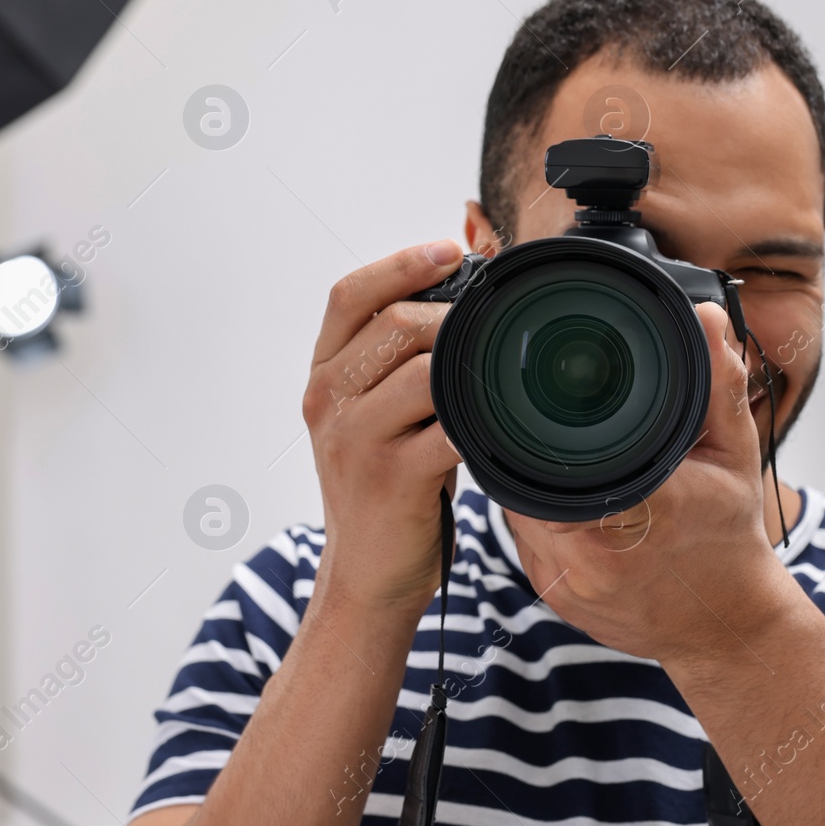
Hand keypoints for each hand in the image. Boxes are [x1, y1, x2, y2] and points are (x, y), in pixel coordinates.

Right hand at [302, 240, 466, 617]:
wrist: (364, 576)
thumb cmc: (382, 487)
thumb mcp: (371, 416)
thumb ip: (397, 362)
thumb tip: (458, 296)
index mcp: (323, 375)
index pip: (349, 294)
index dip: (400, 262)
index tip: (448, 248)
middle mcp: (328, 399)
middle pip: (396, 323)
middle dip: (455, 316)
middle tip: (491, 328)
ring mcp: (355, 438)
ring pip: (425, 369)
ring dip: (472, 364)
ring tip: (497, 373)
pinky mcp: (390, 476)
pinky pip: (450, 426)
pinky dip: (483, 417)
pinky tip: (501, 417)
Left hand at [509, 301, 795, 664]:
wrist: (729, 626)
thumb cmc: (730, 537)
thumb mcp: (735, 453)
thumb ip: (718, 384)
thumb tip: (707, 319)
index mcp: (637, 512)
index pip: (548, 464)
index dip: (532, 434)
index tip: (534, 408)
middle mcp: (593, 555)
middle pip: (521, 484)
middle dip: (528, 452)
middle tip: (542, 426)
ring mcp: (570, 585)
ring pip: (515, 516)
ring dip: (528, 485)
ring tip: (557, 462)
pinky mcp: (557, 601)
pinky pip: (525, 547)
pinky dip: (536, 521)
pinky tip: (564, 505)